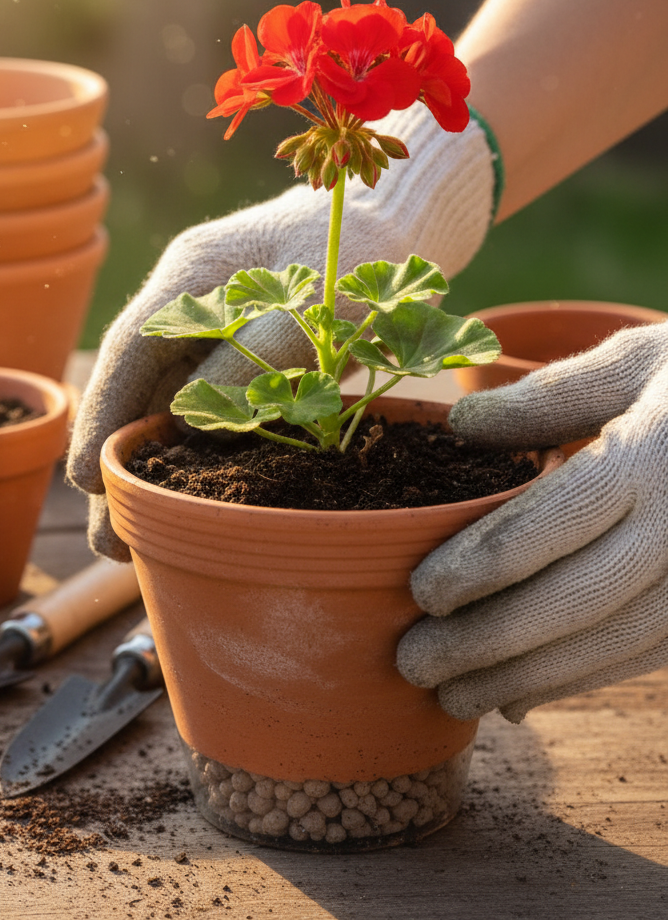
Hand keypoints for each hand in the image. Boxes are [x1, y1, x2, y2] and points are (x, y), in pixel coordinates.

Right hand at [67, 103, 495, 558]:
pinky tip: (187, 497)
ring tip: (135, 537)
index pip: (128, 350)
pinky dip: (191, 454)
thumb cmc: (359, 251)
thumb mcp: (315, 302)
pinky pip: (205, 407)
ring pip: (165, 405)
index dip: (102, 415)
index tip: (85, 478)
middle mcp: (188, 305)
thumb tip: (189, 429)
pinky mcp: (238, 353)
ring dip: (152, 467)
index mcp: (192, 274)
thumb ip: (254, 359)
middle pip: (137, 388)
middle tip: (108, 540)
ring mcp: (210, 329)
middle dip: (118, 462)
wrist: (390, 225)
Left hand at [397, 321, 667, 721]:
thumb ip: (551, 394)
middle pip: (574, 601)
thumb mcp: (638, 361)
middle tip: (414, 664)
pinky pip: (644, 656)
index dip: (483, 567)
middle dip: (488, 642)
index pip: (552, 524)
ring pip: (610, 644)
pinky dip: (577, 681)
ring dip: (527, 678)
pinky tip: (519, 696)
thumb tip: (462, 423)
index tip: (422, 594)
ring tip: (453, 698)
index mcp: (651, 457)